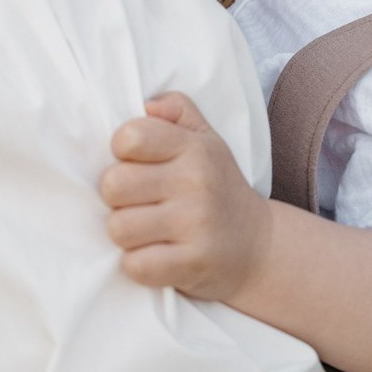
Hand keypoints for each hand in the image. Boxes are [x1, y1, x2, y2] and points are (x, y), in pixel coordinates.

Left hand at [100, 91, 272, 300]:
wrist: (257, 244)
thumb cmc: (217, 185)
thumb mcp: (205, 138)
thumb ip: (176, 109)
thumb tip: (146, 105)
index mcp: (194, 147)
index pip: (131, 136)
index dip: (121, 151)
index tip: (135, 163)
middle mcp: (196, 181)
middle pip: (114, 184)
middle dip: (116, 197)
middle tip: (137, 201)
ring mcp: (196, 224)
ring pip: (118, 228)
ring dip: (125, 233)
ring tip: (145, 229)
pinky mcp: (192, 264)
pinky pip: (136, 265)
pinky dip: (138, 264)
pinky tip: (154, 254)